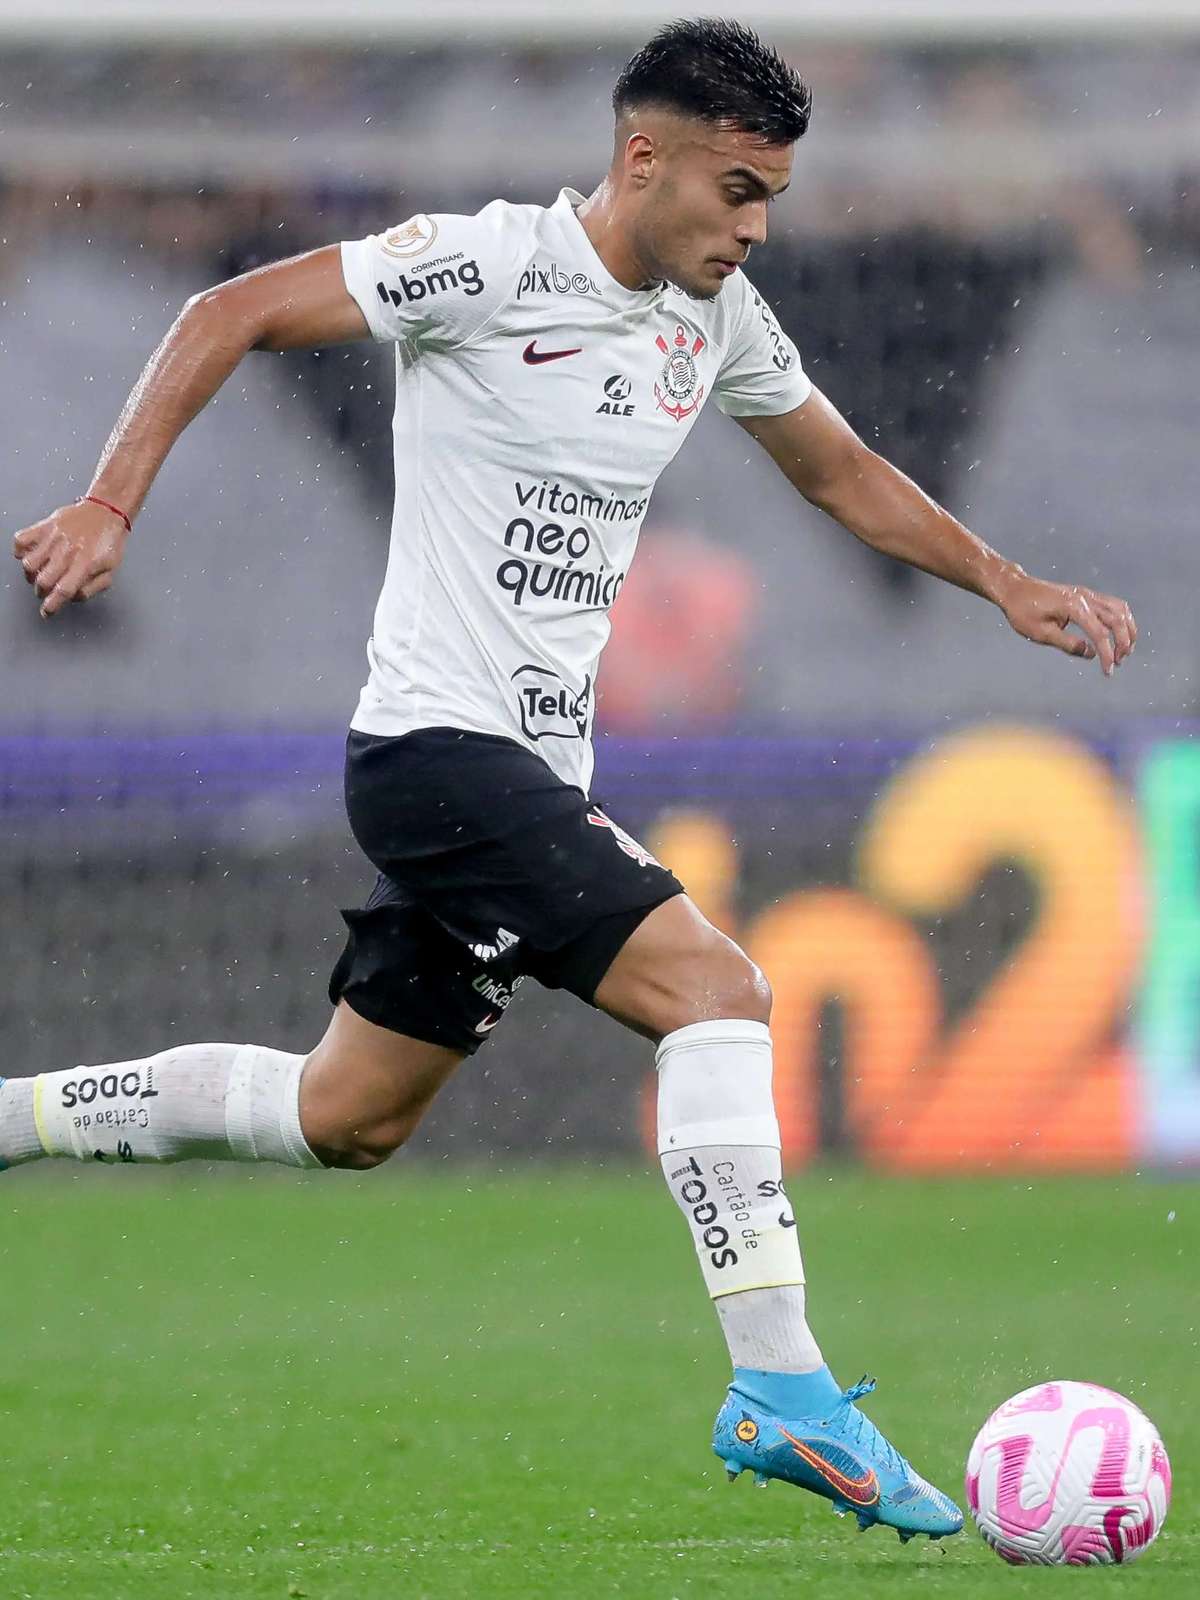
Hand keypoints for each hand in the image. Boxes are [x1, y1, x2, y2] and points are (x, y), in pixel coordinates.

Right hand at [12, 499, 129, 618]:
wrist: (106, 510)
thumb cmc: (109, 541)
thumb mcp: (110, 570)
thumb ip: (92, 588)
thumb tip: (73, 597)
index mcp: (86, 564)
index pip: (64, 591)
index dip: (52, 606)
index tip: (46, 612)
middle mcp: (68, 552)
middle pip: (43, 581)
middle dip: (42, 592)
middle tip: (46, 591)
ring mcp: (54, 538)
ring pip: (29, 564)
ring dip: (31, 575)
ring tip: (40, 573)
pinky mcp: (45, 526)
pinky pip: (21, 540)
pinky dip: (20, 551)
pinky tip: (30, 555)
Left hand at [996, 570, 1136, 677]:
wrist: (1015, 589)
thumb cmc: (1023, 611)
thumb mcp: (1041, 633)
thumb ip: (1068, 644)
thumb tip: (1091, 654)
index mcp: (1074, 607)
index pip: (1100, 634)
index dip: (1107, 654)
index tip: (1108, 671)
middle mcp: (1085, 597)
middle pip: (1117, 620)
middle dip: (1123, 643)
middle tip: (1119, 662)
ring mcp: (1087, 593)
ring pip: (1120, 609)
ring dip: (1127, 629)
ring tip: (1125, 649)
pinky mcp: (1086, 594)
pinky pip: (1113, 604)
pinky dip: (1122, 619)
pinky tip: (1120, 632)